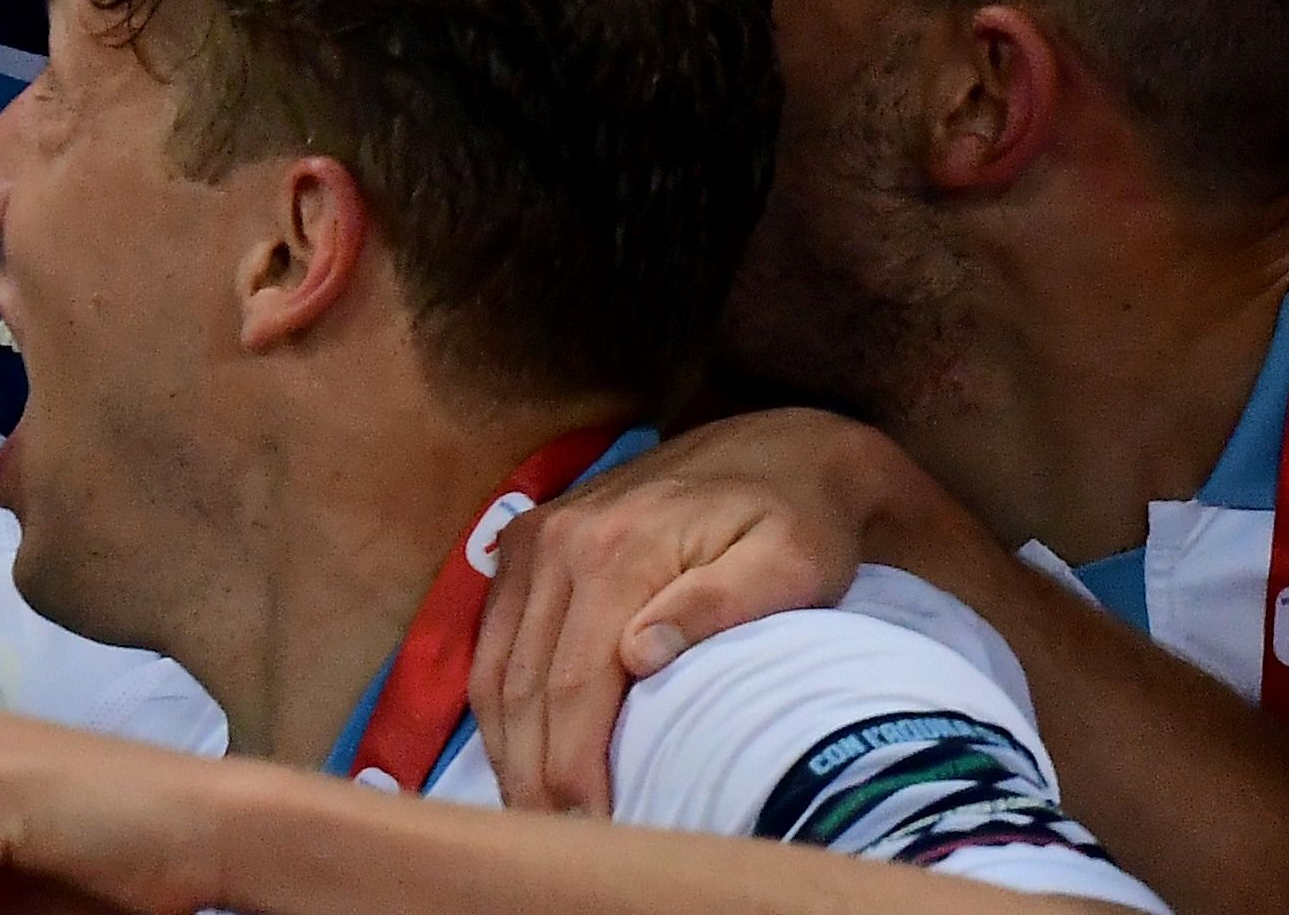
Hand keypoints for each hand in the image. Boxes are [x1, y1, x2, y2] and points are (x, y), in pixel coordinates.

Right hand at [465, 411, 900, 814]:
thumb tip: (638, 654)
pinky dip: (496, 704)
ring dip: (507, 748)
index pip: (571, 684)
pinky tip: (520, 751)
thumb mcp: (789, 562)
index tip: (595, 827)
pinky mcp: (528, 543)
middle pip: (522, 684)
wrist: (781, 449)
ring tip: (539, 814)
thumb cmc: (797, 522)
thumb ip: (717, 604)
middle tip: (559, 840)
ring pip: (494, 667)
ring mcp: (535, 539)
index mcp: (615, 549)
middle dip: (534, 774)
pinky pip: (491, 639)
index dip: (574, 766)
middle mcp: (558, 541)